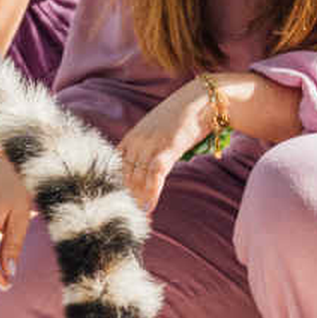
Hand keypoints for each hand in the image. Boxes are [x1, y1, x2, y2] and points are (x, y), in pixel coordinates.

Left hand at [117, 83, 217, 212]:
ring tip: (136, 218)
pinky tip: (149, 207)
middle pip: (125, 175)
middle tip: (124, 217)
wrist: (202, 99)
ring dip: (137, 200)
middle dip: (125, 197)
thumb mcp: (158, 131)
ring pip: (137, 177)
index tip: (114, 203)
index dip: (115, 186)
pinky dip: (151, 193)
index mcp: (132, 137)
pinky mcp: (168, 147)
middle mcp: (137, 140)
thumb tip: (146, 170)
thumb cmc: (183, 117)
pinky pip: (155, 174)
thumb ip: (148, 148)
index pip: (115, 166)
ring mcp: (151, 143)